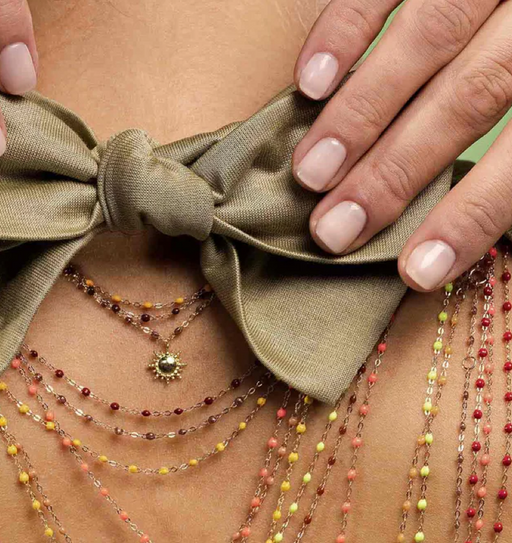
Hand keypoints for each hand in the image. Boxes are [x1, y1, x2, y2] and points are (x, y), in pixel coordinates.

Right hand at [292, 0, 511, 290]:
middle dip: (396, 169)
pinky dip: (346, 27)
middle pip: (470, 96)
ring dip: (361, 113)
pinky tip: (310, 80)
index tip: (416, 270)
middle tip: (335, 230)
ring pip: (428, 38)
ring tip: (310, 174)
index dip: (473, 215)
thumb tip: (477, 210)